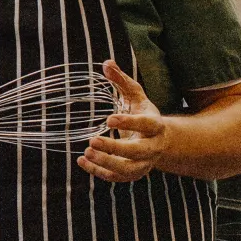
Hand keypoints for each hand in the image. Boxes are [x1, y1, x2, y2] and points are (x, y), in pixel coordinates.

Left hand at [78, 60, 169, 183]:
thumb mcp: (135, 96)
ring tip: (86, 152)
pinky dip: (98, 171)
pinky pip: (116, 178)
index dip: (129, 123)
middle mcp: (152, 147)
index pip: (146, 125)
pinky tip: (82, 161)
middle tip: (92, 140)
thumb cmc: (143, 114)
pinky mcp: (132, 174)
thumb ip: (122, 81)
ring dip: (106, 163)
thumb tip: (106, 63)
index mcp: (155, 125)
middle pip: (137, 152)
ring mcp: (144, 163)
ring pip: (127, 169)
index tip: (109, 119)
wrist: (159, 141)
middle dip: (115, 148)